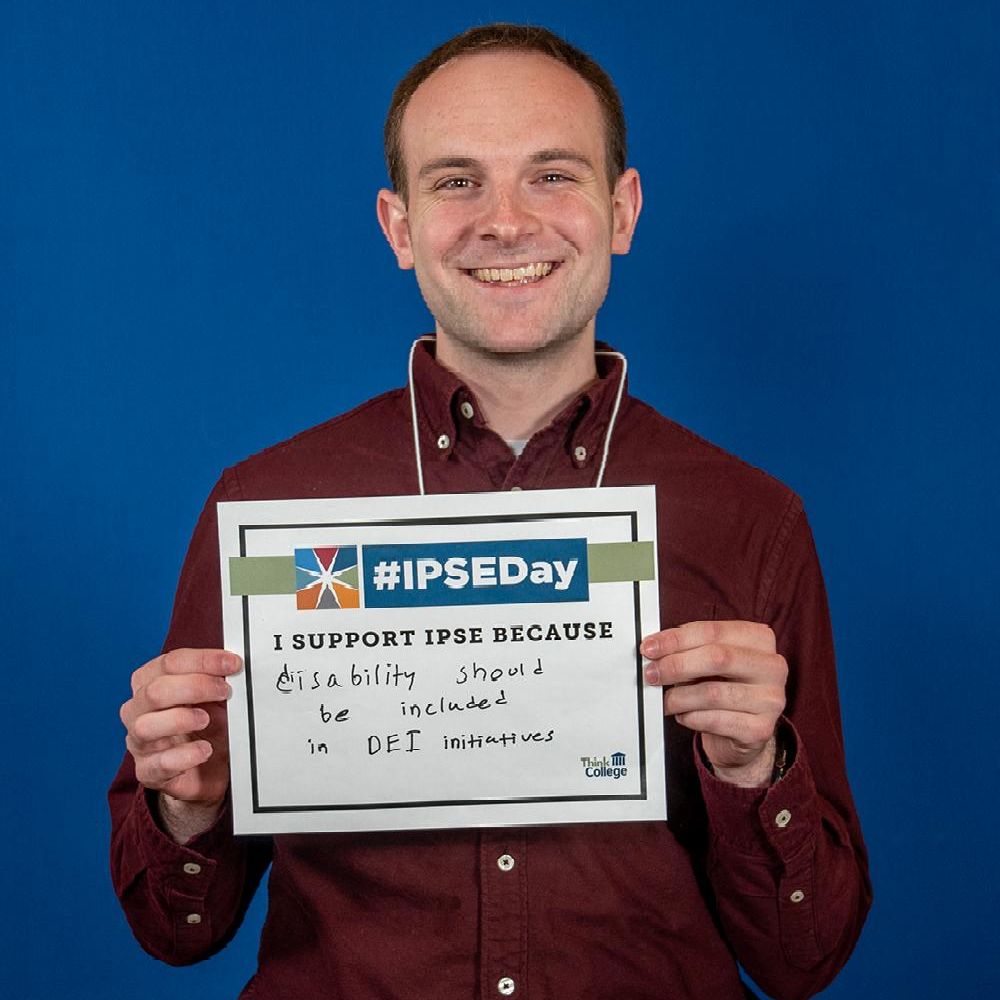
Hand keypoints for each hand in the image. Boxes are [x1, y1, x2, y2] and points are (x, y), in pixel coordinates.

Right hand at [120, 649, 240, 822]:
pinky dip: (184, 755)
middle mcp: (139, 711)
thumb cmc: (209, 726)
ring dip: (181, 719)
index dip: (202, 660)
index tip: (232, 663)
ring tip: (206, 720)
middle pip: (155, 692)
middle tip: (225, 692)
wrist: (211, 769)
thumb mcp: (215, 697)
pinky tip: (204, 750)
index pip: (168, 663)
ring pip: (146, 726)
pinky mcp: (149, 772)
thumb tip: (234, 663)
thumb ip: (218, 678)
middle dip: (195, 687)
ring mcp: (140, 743)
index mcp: (151, 683)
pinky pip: (159, 764)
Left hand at [640, 621, 786, 786]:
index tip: (650, 647)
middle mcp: (772, 666)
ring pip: (713, 693)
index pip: (713, 631)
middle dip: (677, 665)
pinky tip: (683, 715)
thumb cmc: (723, 686)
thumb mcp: (710, 661)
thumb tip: (654, 649)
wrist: (744, 730)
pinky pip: (716, 720)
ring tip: (666, 700)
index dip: (677, 638)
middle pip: (717, 658)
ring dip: (679, 697)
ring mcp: (771, 699)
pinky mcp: (761, 729)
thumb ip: (689, 649)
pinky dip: (691, 717)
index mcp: (759, 639)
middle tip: (652, 674)